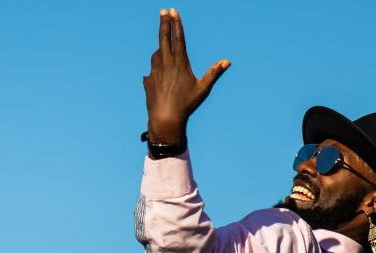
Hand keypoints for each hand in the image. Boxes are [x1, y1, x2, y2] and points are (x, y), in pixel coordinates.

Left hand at [143, 8, 229, 144]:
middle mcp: (166, 63)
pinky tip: (161, 77)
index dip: (176, 23)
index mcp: (180, 63)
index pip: (178, 38)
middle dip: (164, 23)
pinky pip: (153, 70)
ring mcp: (154, 70)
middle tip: (163, 11)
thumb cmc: (186, 104)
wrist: (165, 118)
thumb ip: (214, 72)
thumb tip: (227, 62)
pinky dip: (157, 69)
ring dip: (162, 49)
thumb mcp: (203, 88)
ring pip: (157, 54)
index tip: (173, 11)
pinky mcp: (148, 79)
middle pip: (164, 38)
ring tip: (166, 50)